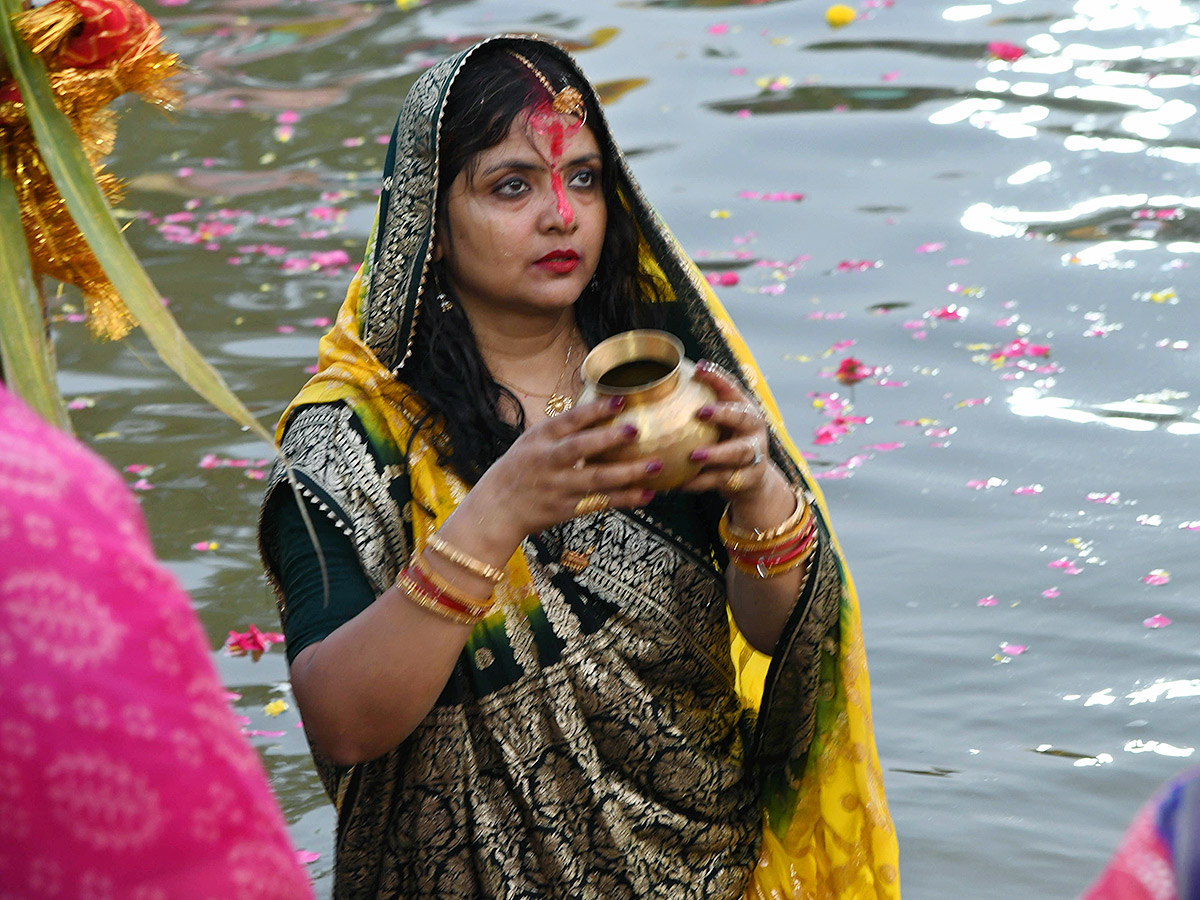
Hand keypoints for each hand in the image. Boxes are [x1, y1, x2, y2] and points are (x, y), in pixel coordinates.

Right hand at [468, 396, 660, 543]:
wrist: (497, 508)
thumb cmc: (520, 468)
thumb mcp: (532, 441)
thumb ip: (562, 429)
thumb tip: (601, 408)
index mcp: (540, 438)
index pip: (569, 419)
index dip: (594, 409)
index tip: (621, 400)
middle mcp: (548, 460)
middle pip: (580, 448)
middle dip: (609, 438)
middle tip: (637, 430)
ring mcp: (558, 486)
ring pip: (596, 479)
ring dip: (627, 473)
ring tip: (655, 466)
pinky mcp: (566, 509)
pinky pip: (600, 503)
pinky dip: (624, 499)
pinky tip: (646, 494)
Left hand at [677, 359, 772, 501]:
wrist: (752, 482)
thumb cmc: (725, 444)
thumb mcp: (717, 426)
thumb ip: (696, 411)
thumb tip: (654, 391)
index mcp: (743, 408)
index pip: (732, 388)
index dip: (717, 377)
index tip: (698, 368)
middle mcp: (752, 428)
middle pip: (742, 417)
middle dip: (723, 413)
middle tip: (700, 412)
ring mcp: (755, 453)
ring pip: (738, 452)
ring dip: (716, 454)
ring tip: (693, 456)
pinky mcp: (749, 478)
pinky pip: (723, 480)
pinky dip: (702, 482)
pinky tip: (681, 484)